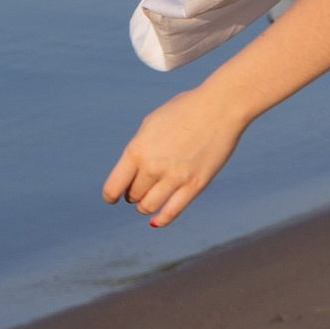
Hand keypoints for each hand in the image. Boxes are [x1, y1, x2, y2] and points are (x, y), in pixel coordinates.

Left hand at [104, 84, 246, 227]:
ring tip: (147, 200)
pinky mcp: (195, 185)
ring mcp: (175, 178)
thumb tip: (130, 173)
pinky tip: (156, 221)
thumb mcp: (151, 124)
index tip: (112, 197)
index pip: (114, 186)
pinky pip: (172, 212)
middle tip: (138, 188)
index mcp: (137, 150)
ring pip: (149, 207)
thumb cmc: (184, 111)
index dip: (110, 195)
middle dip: (132, 194)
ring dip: (144, 206)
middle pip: (133, 195)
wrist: (219, 107)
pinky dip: (161, 220)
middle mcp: (153, 167)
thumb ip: (138, 149)